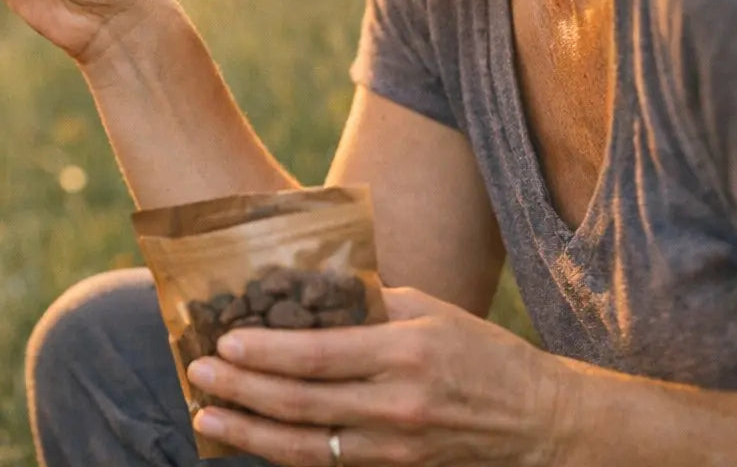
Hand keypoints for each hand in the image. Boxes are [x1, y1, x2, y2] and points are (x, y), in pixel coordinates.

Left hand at [185, 287, 566, 466]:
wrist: (539, 421)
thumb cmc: (479, 353)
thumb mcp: (429, 311)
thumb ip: (368, 301)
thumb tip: (303, 287)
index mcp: (404, 353)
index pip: (318, 354)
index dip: (265, 351)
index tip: (224, 340)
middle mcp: (397, 405)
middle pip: (302, 402)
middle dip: (242, 388)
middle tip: (197, 373)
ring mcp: (395, 447)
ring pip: (307, 445)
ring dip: (250, 431)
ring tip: (208, 414)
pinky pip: (328, 463)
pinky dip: (284, 453)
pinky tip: (251, 439)